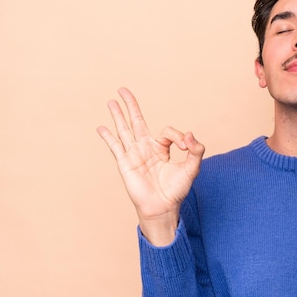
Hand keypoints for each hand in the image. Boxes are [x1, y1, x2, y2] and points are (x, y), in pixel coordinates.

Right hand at [97, 88, 204, 244]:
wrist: (163, 207)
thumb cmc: (176, 190)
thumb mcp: (192, 168)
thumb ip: (195, 150)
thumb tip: (190, 134)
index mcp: (161, 148)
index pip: (167, 132)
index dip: (178, 136)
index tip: (185, 147)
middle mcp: (146, 148)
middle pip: (137, 121)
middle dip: (131, 105)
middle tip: (123, 89)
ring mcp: (134, 155)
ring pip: (124, 130)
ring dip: (118, 115)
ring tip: (111, 101)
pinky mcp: (125, 163)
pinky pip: (115, 147)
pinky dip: (108, 137)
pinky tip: (101, 127)